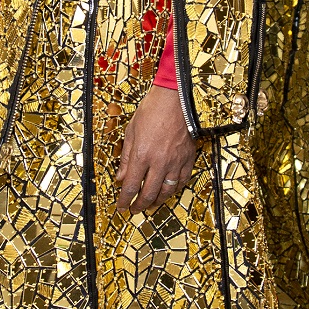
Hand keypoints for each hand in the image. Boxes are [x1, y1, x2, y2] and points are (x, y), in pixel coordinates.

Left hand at [115, 85, 196, 213]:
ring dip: (157, 201)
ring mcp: (175, 161)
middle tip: (134, 210)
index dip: (125, 200)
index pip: (131, 186)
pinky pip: (182, 181)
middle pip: (148, 194)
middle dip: (139, 206)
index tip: (121, 207)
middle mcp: (159, 162)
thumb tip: (121, 177)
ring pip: (167, 191)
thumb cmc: (152, 110)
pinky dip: (174, 189)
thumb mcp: (131, 131)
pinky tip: (168, 191)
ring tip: (151, 204)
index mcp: (142, 155)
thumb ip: (126, 158)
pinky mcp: (188, 158)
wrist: (176, 99)